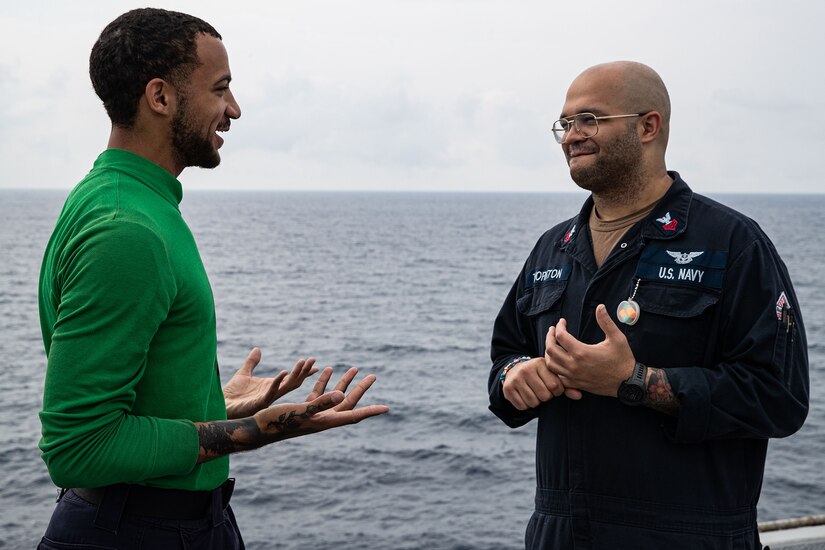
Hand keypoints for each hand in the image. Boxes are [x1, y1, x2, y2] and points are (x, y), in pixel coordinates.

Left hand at [223, 348, 318, 418]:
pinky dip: (278, 382)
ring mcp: (267, 398)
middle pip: (293, 382)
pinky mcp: (258, 403)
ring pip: (287, 387)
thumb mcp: (244, 373)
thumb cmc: (232, 393)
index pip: (291, 378)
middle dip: (304, 371)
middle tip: (313, 360)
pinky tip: (284, 372)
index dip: (303, 372)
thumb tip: (258, 349)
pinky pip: (271, 392)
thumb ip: (252, 362)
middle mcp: (272, 393)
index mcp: (271, 386)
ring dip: (296, 374)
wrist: (221, 405)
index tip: (315, 363)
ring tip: (303, 363)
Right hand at [253, 367, 388, 439]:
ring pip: (335, 396)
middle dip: (361, 389)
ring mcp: (314, 414)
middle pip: (348, 403)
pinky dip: (325, 382)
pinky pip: (320, 394)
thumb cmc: (277, 422)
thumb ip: (322, 402)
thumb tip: (343, 394)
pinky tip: (328, 370)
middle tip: (374, 376)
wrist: (258, 430)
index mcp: (325, 421)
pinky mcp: (304, 409)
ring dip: (345, 382)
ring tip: (355, 368)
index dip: (370, 411)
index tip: (387, 408)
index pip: (354, 415)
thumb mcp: (301, 410)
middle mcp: (323, 419)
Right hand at [502, 357, 580, 410]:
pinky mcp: (507, 388)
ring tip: (534, 393)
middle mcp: (527, 369)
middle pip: (544, 396)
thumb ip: (567, 385)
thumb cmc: (540, 375)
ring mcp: (516, 378)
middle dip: (546, 397)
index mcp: (540, 364)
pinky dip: (525, 405)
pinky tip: (525, 396)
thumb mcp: (552, 375)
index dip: (557, 392)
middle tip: (542, 391)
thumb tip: (578, 395)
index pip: (555, 386)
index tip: (553, 388)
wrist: (515, 370)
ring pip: (533, 402)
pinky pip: (522, 406)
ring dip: (536, 402)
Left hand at [545, 304, 635, 396]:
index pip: (560, 336)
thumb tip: (600, 307)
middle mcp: (574, 365)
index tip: (563, 321)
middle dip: (549, 337)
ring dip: (549, 352)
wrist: (627, 382)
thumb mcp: (617, 338)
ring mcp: (573, 376)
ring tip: (553, 344)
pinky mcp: (576, 384)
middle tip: (552, 330)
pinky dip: (555, 368)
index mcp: (582, 352)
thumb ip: (606, 322)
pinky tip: (559, 360)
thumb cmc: (622, 359)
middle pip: (551, 349)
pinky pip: (557, 377)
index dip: (559, 326)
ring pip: (551, 364)